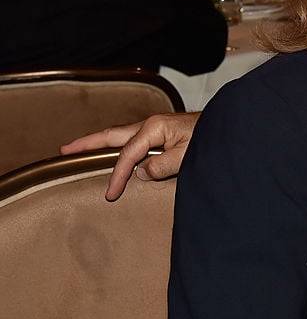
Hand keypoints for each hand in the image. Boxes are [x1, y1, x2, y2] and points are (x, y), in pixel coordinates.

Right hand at [61, 112, 200, 200]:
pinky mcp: (162, 132)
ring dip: (100, 143)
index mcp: (155, 128)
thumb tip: (139, 173)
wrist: (229, 127)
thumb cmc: (211, 138)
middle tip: (65, 151)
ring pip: (121, 135)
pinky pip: (133, 139)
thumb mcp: (187, 156)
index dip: (118, 175)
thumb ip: (161, 166)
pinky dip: (117, 145)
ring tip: (79, 149)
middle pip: (113, 135)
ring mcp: (156, 126)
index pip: (128, 154)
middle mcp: (152, 124)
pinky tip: (112, 150)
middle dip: (88, 143)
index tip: (110, 193)